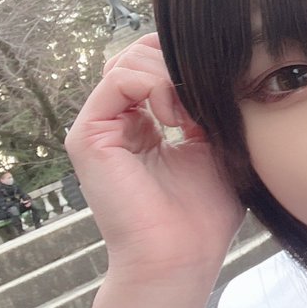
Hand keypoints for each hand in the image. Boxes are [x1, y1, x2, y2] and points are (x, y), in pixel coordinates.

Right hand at [66, 33, 244, 290]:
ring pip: (129, 59)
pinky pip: (118, 79)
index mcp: (145, 122)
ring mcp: (100, 127)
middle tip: (204, 102)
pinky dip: (155, 85)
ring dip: (171, 76)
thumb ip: (209, 105)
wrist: (181, 256)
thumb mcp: (217, 144)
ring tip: (190, 116)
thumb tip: (214, 68)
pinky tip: (176, 117)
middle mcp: (118, 120)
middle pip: (140, 51)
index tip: (218, 87)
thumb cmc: (205, 213)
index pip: (155, 60)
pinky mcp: (88, 136)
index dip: (187, 59)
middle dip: (179, 64)